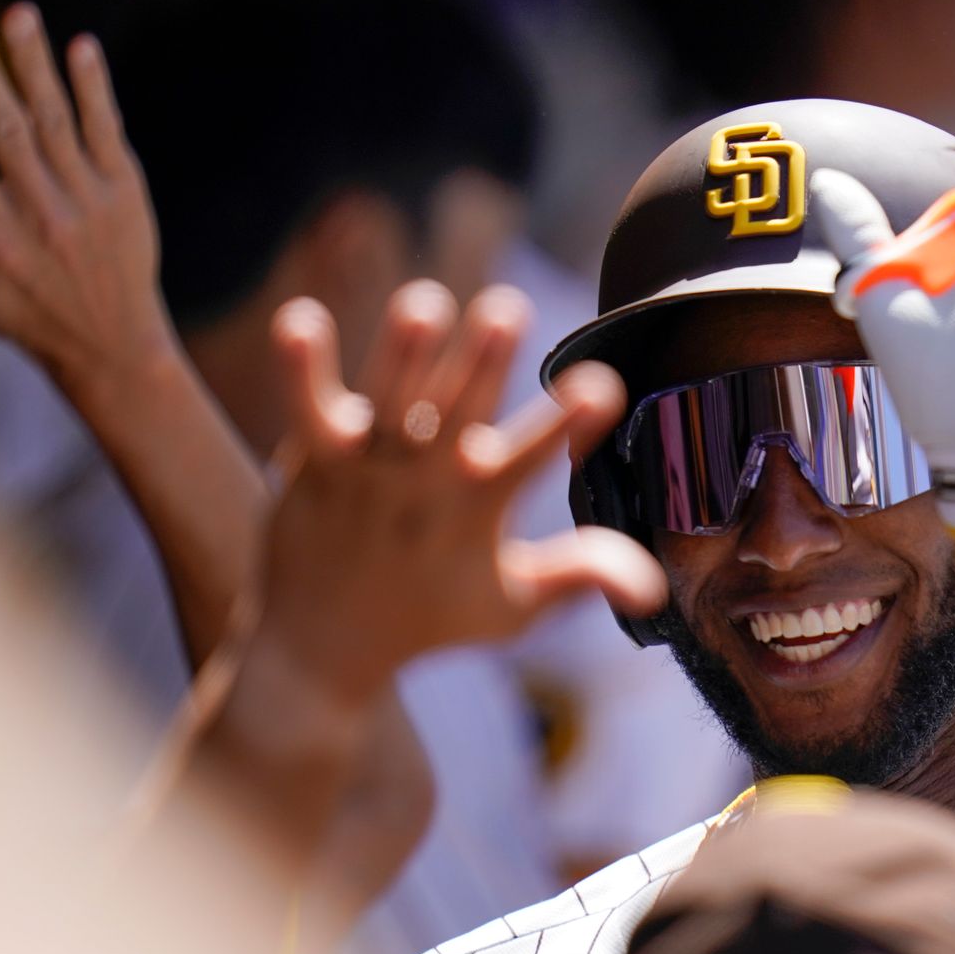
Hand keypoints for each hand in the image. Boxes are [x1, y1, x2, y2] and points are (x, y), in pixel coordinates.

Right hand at [0, 5, 178, 397]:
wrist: (116, 347)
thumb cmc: (30, 317)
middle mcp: (42, 215)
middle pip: (7, 131)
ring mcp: (88, 201)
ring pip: (56, 120)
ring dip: (35, 64)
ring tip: (17, 14)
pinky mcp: (126, 193)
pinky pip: (107, 131)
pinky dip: (95, 88)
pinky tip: (81, 47)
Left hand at [256, 280, 665, 704]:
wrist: (321, 649)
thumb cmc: (432, 618)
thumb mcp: (514, 607)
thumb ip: (580, 577)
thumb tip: (653, 586)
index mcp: (478, 509)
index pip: (532, 460)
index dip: (568, 423)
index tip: (603, 388)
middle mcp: (424, 483)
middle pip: (459, 412)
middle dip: (482, 362)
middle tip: (507, 309)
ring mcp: (367, 469)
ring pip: (388, 401)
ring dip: (402, 353)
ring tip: (424, 304)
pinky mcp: (314, 460)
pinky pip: (305, 408)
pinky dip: (301, 369)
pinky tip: (300, 320)